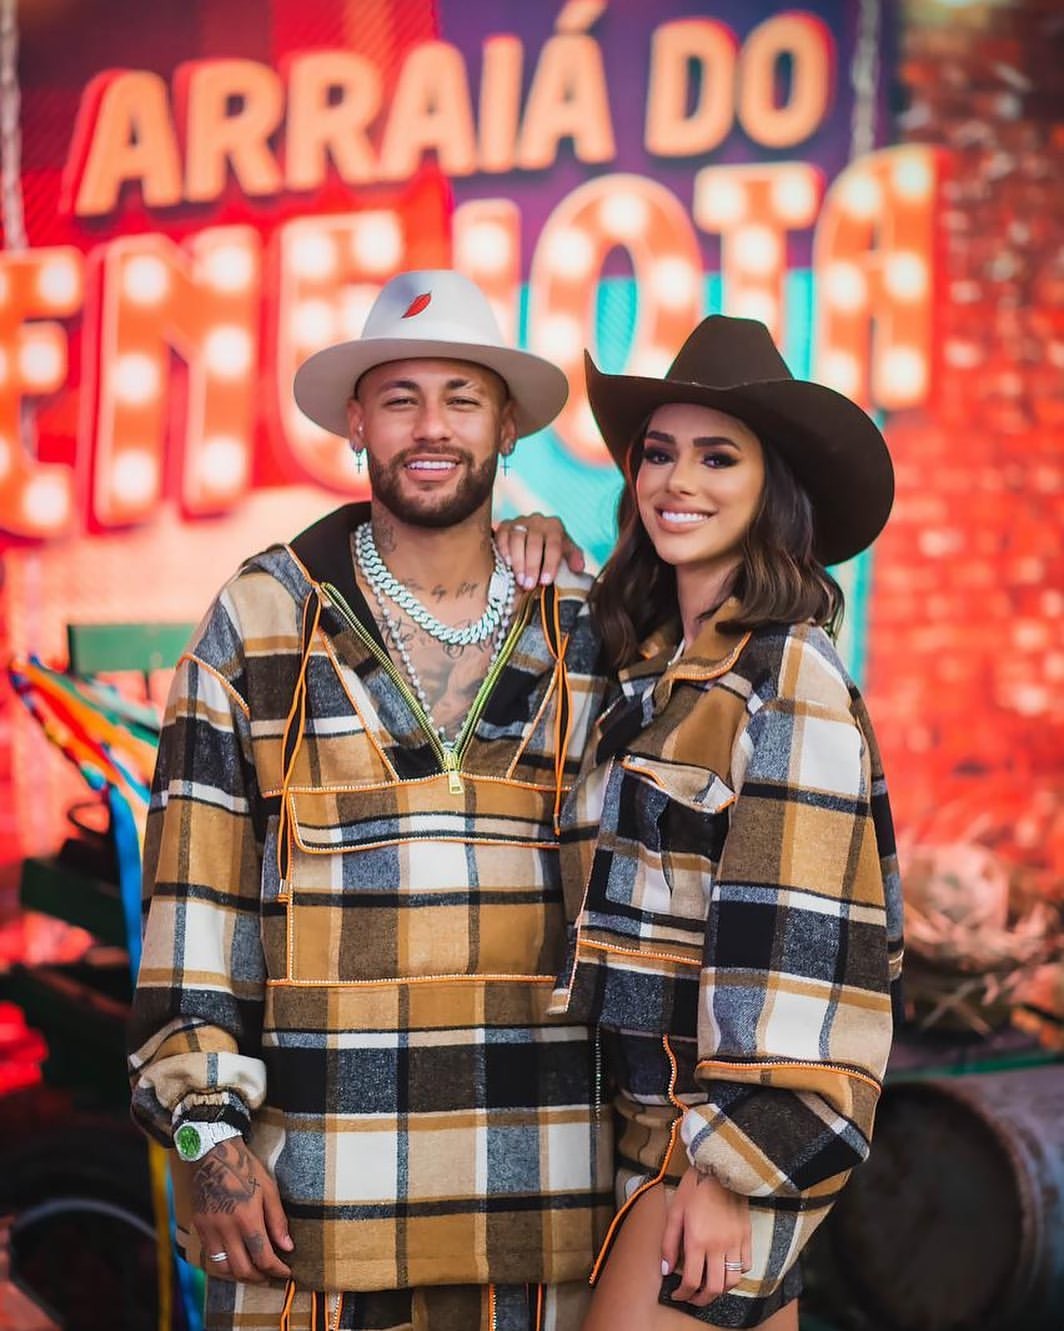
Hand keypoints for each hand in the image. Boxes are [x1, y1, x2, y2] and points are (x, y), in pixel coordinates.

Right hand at [183, 1137, 293, 1283]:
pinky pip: (211, 1257)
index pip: (263, 1256)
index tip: (286, 1272)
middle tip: (271, 1275)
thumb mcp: (269, 1189)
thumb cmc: (245, 1169)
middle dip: (260, 1277)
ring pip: (224, 1268)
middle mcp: (226, 1229)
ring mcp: (210, 1230)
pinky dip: (225, 1264)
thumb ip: (278, 1220)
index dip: (277, 1269)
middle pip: (242, 1269)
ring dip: (240, 1275)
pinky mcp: (199, 1228)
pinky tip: (236, 1259)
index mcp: (247, 1218)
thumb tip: (287, 1246)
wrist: (213, 1155)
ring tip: (254, 1271)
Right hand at [494, 513, 585, 588]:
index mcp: (555, 527)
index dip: (550, 564)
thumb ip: (574, 558)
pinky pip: (502, 535)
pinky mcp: (505, 525)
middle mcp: (538, 521)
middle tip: (529, 585)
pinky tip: (507, 564)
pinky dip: (504, 549)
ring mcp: (520, 521)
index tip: (545, 582)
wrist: (536, 538)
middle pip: (534, 543)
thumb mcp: (566, 552)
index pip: (554, 545)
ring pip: (517, 539)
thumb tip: (579, 567)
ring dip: (518, 561)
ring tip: (519, 580)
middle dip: (532, 566)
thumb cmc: (552, 550)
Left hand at [661, 1166, 750, 1306]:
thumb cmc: (694, 1188)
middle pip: (714, 1287)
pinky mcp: (747, 1236)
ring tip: (710, 1286)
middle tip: (693, 1298)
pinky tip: (727, 1268)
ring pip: (733, 1281)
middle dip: (701, 1299)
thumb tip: (665, 1270)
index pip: (692, 1281)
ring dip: (720, 1289)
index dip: (683, 1294)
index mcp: (697, 1240)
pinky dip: (737, 1273)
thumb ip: (669, 1243)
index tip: (677, 1295)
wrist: (720, 1168)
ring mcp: (735, 1242)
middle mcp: (718, 1246)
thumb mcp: (675, 1212)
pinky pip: (746, 1265)